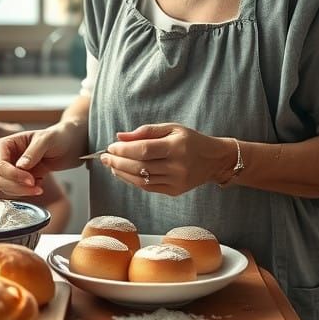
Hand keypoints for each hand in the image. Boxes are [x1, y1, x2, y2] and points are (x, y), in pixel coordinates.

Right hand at [0, 121, 85, 196]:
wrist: (70, 145)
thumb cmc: (58, 137)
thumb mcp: (47, 140)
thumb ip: (33, 152)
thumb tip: (20, 166)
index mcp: (5, 144)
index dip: (12, 174)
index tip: (30, 179)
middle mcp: (4, 157)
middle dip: (15, 186)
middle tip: (35, 186)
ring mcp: (10, 169)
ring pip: (4, 187)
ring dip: (21, 191)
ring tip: (39, 187)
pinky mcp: (19, 179)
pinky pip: (14, 191)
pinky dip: (25, 192)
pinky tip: (39, 185)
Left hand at [98, 123, 233, 195]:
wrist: (214, 160)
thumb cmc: (191, 140)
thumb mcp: (172, 128)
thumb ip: (145, 131)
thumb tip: (120, 136)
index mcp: (177, 147)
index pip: (144, 150)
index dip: (124, 150)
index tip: (111, 147)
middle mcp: (177, 166)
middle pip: (140, 167)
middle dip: (118, 162)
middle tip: (104, 157)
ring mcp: (176, 181)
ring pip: (142, 180)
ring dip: (122, 173)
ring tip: (111, 165)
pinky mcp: (174, 191)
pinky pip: (148, 188)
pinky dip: (132, 181)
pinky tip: (123, 173)